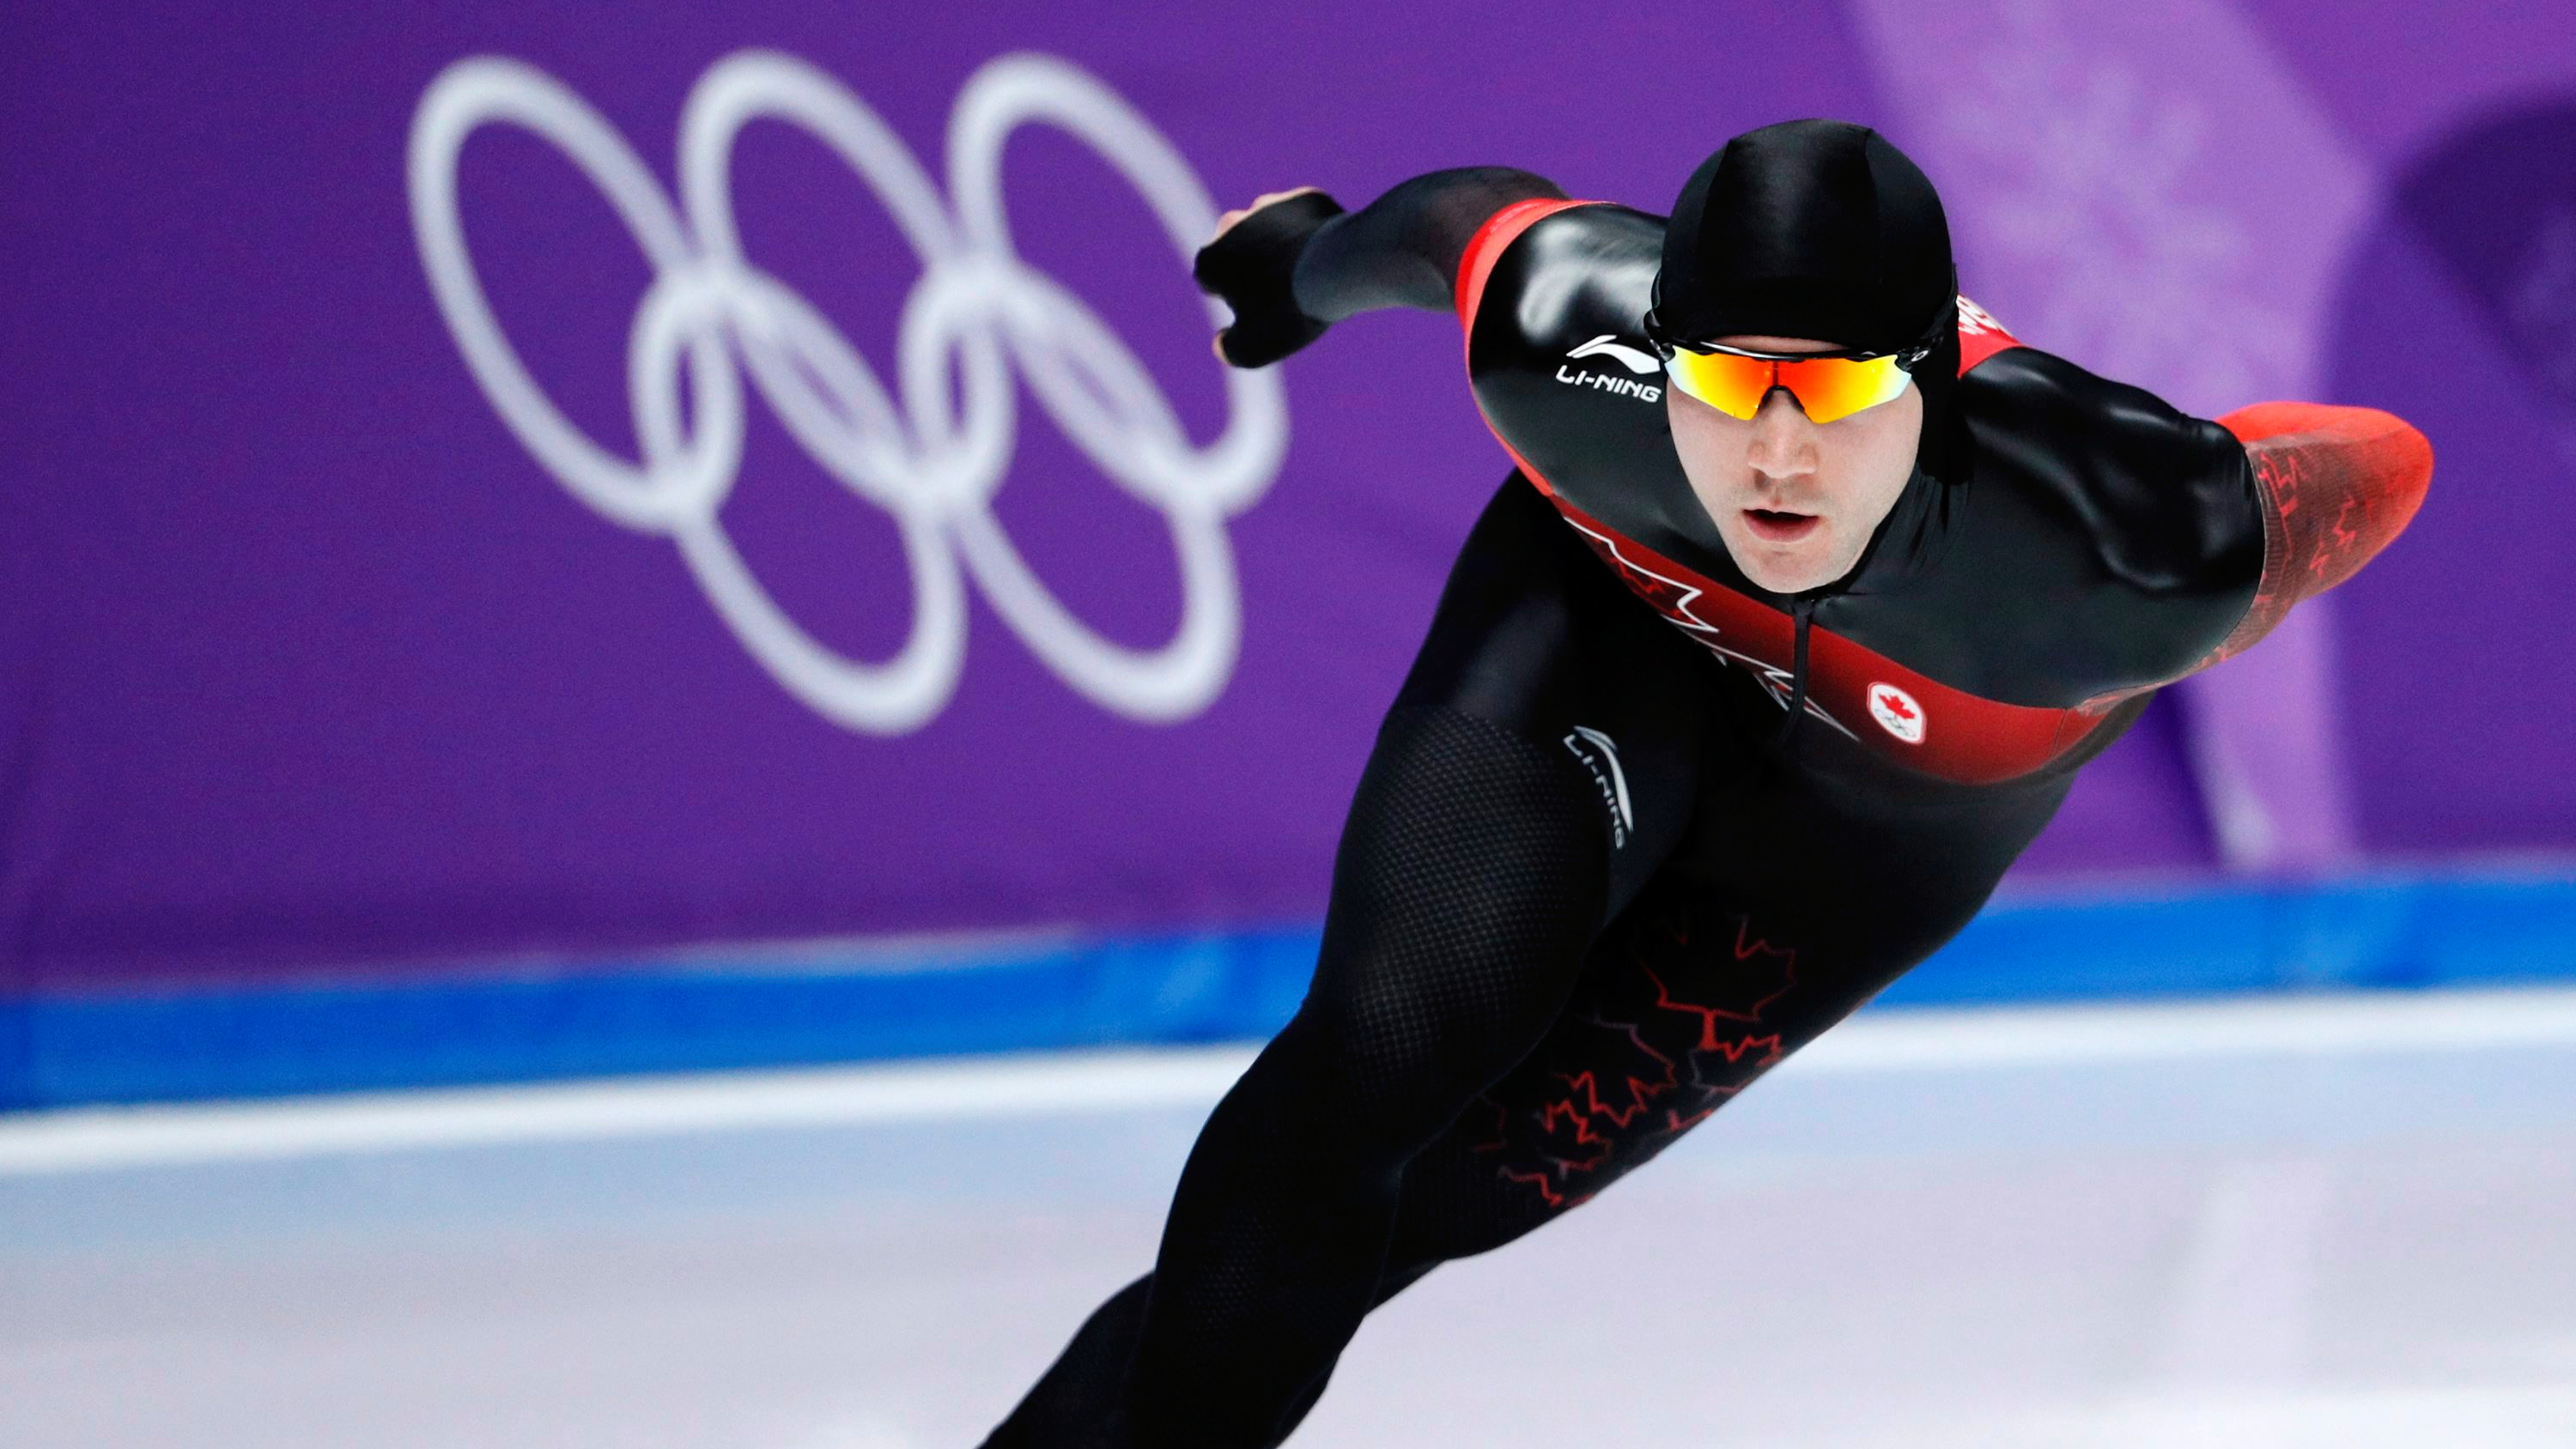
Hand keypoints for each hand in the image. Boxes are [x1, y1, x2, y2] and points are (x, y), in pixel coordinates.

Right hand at [1196, 187, 1340, 366]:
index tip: (1257, 310)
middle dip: (1251, 264)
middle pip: (1237, 248)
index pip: (1211, 281)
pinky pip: (1304, 218)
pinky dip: (1310, 232)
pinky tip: (1325, 253)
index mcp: (1211, 260)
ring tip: (1305, 271)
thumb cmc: (1288, 311)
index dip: (1233, 298)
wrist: (1337, 269)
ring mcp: (1269, 206)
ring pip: (1270, 227)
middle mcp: (1231, 225)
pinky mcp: (1304, 199)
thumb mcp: (1253, 349)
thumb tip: (1222, 344)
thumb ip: (1229, 349)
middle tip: (1280, 290)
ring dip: (1280, 244)